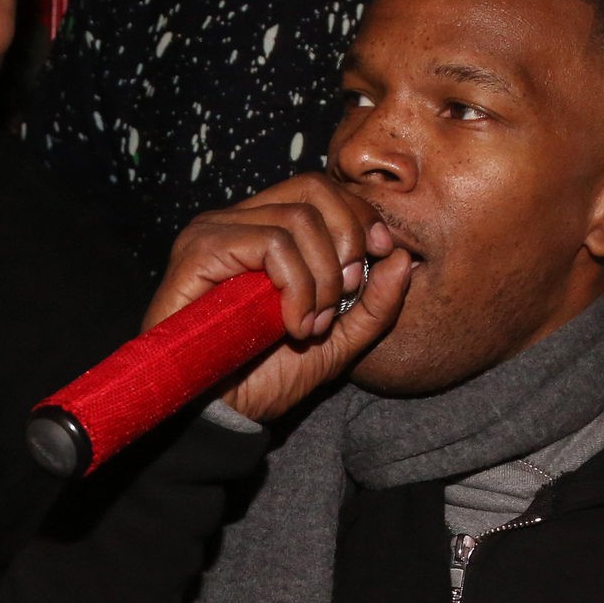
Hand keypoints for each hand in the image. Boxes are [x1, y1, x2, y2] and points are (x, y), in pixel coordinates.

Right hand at [143, 173, 411, 422]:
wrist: (222, 414)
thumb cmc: (269, 376)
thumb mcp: (340, 340)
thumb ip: (375, 302)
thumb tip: (403, 255)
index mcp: (269, 231)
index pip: (323, 190)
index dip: (361, 218)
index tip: (382, 256)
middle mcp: (240, 221)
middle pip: (314, 188)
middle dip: (348, 241)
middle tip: (345, 295)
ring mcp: (216, 231)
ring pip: (298, 219)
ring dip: (322, 280)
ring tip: (311, 325)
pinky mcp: (200, 250)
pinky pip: (272, 244)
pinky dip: (297, 287)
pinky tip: (291, 325)